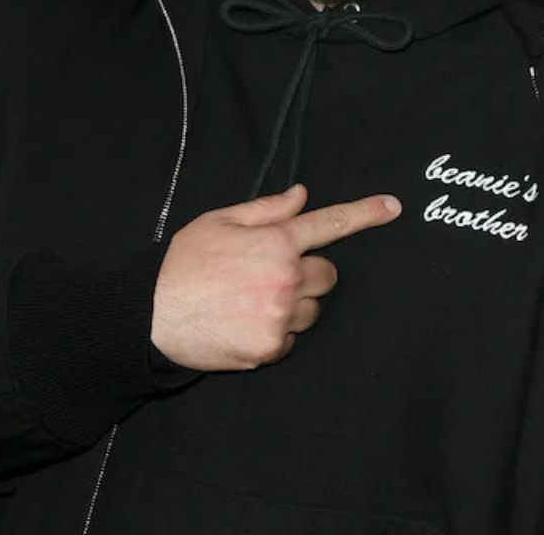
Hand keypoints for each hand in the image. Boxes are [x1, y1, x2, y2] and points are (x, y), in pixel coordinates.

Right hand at [151, 184, 400, 371]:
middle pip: (328, 276)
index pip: (330, 223)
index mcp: (276, 241)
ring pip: (311, 310)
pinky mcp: (269, 348)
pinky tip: (244, 324)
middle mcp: (285, 278)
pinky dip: (275, 334)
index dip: (365, 213)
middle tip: (272, 275)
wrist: (150, 316)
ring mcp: (279, 316)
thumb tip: (301, 196)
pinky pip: (290, 340)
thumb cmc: (183, 263)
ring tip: (250, 302)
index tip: (393, 207)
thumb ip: (266, 209)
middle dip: (309, 273)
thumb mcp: (219, 221)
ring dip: (292, 305)